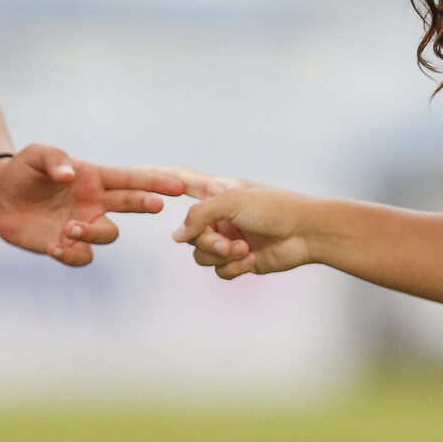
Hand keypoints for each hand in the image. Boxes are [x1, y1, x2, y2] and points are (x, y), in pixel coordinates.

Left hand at [0, 144, 185, 266]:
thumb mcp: (35, 155)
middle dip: (145, 203)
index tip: (177, 185)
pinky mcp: (68, 244)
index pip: (130, 179)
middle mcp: (95, 201)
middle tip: (156, 205)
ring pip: (108, 234)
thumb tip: (70, 176)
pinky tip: (53, 245)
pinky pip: (83, 256)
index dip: (154, 182)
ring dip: (93, 233)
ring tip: (69, 227)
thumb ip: (54, 159)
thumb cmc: (22, 171)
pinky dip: (72, 254)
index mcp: (95, 177)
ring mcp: (84, 224)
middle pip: (131, 203)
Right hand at [163, 169, 315, 278]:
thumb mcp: (233, 202)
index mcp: (217, 191)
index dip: (158, 176)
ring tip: (244, 249)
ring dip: (221, 255)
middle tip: (229, 241)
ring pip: (201, 255)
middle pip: (189, 232)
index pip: (180, 180)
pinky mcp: (239, 258)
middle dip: (207, 241)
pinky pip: (219, 270)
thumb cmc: (275, 207)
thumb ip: (200, 216)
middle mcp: (219, 213)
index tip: (134, 171)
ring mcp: (227, 236)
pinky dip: (233, 267)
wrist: (308, 233)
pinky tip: (252, 260)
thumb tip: (176, 237)